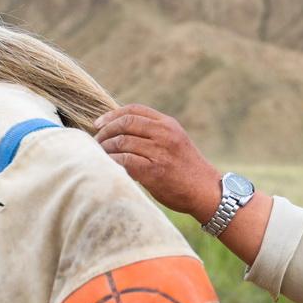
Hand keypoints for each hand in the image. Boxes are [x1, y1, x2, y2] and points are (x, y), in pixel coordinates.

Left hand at [94, 104, 220, 221]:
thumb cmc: (187, 169)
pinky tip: (107, 166)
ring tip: (99, 156)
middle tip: (95, 142)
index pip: (134, 110)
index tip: (99, 124)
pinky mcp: (155, 172)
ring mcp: (160, 152)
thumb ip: (153, 134)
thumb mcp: (174, 142)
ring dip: (105, 149)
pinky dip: (111, 162)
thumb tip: (118, 131)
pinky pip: (124, 161)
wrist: (206, 191)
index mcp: (168, 124)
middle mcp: (165, 134)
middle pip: (125, 123)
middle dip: (105, 132)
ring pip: (122, 142)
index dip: (112, 115)